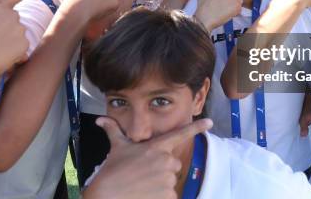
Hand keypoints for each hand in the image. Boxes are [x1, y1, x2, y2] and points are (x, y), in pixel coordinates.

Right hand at [84, 117, 212, 198]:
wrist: (107, 195)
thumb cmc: (112, 170)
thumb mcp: (116, 148)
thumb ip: (112, 130)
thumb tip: (100, 120)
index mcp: (156, 147)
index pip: (180, 134)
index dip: (196, 127)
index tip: (210, 122)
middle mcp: (166, 160)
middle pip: (173, 164)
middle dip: (162, 169)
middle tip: (144, 173)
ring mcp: (168, 178)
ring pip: (170, 181)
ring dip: (160, 184)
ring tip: (143, 185)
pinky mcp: (169, 195)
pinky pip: (171, 196)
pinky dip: (161, 197)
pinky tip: (146, 195)